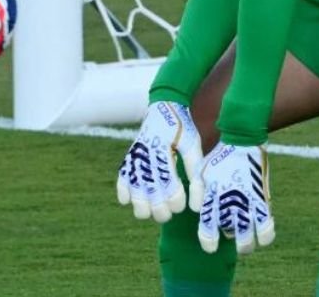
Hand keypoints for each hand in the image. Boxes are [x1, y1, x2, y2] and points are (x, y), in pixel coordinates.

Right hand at [116, 101, 203, 222]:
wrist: (164, 106)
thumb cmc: (183, 128)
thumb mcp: (194, 146)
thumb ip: (195, 174)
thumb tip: (196, 205)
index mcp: (164, 150)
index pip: (168, 186)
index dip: (175, 201)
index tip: (181, 207)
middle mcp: (146, 155)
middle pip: (148, 194)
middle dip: (159, 210)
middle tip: (169, 213)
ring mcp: (135, 156)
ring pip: (133, 191)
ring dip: (142, 206)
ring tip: (152, 210)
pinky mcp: (129, 157)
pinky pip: (122, 178)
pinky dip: (124, 191)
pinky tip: (130, 199)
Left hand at [193, 142, 274, 254]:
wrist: (243, 140)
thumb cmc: (220, 156)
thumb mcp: (202, 171)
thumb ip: (196, 192)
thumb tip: (197, 212)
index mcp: (211, 196)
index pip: (208, 227)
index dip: (208, 241)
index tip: (211, 248)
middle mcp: (228, 202)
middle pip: (229, 233)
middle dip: (230, 240)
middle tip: (233, 238)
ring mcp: (246, 202)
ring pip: (247, 236)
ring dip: (247, 244)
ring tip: (246, 244)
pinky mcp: (262, 199)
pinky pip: (266, 226)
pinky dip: (265, 236)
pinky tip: (262, 236)